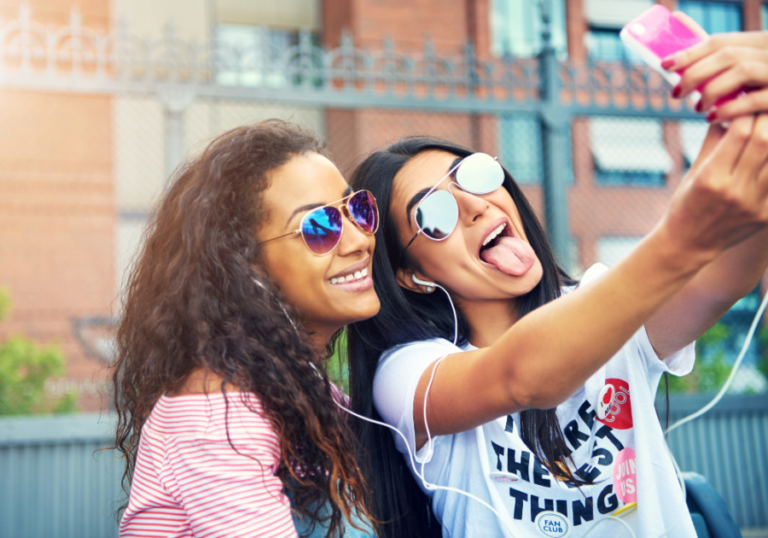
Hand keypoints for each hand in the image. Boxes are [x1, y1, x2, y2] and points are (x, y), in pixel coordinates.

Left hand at [661, 12, 767, 122]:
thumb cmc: (761, 94)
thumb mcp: (747, 73)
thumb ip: (722, 66)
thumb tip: (681, 57)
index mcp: (761, 43)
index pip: (720, 42)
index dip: (689, 53)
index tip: (665, 65)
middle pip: (727, 54)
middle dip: (695, 73)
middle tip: (675, 93)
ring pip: (741, 71)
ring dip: (711, 90)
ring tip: (697, 108)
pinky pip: (754, 100)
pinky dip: (729, 108)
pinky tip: (713, 118)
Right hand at [663, 114, 767, 260]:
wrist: (690, 243)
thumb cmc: (687, 203)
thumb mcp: (695, 170)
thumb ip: (714, 139)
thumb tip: (729, 107)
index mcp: (711, 178)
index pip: (739, 131)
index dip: (745, 111)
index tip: (745, 102)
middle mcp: (735, 191)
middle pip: (764, 141)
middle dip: (765, 119)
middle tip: (762, 111)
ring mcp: (755, 205)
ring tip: (766, 132)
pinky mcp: (767, 215)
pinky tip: (767, 156)